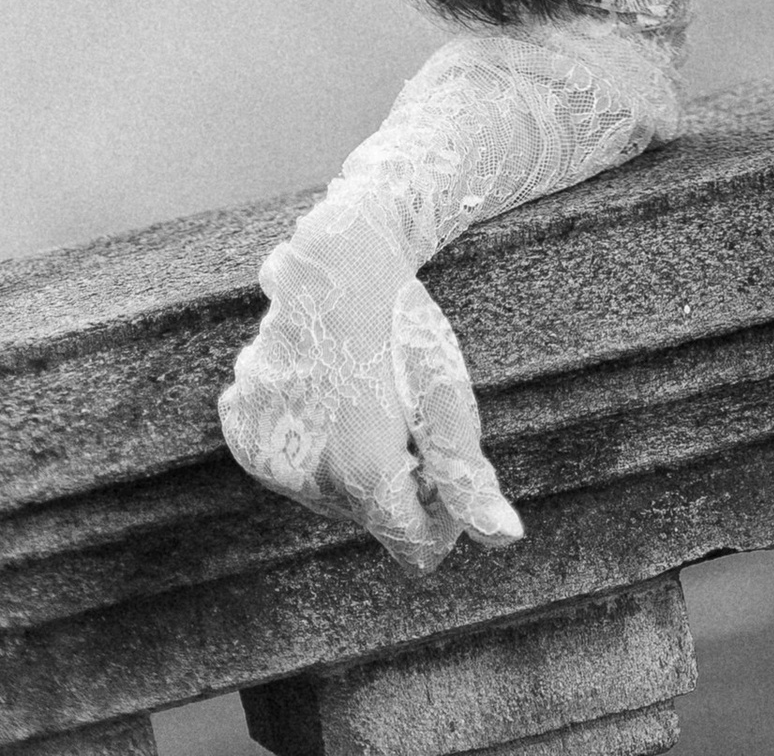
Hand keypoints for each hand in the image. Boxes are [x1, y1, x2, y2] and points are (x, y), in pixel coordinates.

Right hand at [219, 207, 522, 573]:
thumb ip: (468, 477)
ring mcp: (264, 450)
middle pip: (368, 516)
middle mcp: (302, 475)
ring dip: (352, 460)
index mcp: (362, 474)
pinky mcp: (240, 428)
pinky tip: (325, 387)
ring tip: (363, 394)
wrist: (340, 254)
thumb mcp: (446, 397)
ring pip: (326, 490)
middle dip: (394, 479)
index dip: (442, 513)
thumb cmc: (405, 327)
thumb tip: (507, 540)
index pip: (415, 546)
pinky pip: (286, 461)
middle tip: (403, 412)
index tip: (443, 464)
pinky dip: (311, 439)